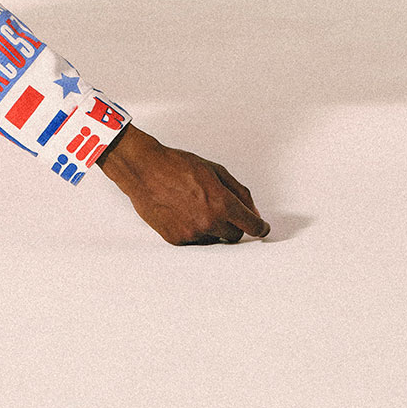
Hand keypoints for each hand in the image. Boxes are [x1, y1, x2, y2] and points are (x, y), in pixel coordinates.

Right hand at [97, 125, 269, 245]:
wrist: (145, 171)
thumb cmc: (178, 166)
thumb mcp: (216, 171)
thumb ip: (239, 193)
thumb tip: (252, 211)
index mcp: (222, 204)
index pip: (252, 226)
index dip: (259, 227)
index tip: (261, 228)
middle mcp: (209, 222)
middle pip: (235, 236)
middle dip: (233, 224)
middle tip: (221, 209)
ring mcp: (192, 233)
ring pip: (215, 239)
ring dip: (213, 227)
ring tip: (196, 207)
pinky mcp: (177, 240)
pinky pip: (196, 241)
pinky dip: (195, 230)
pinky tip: (184, 212)